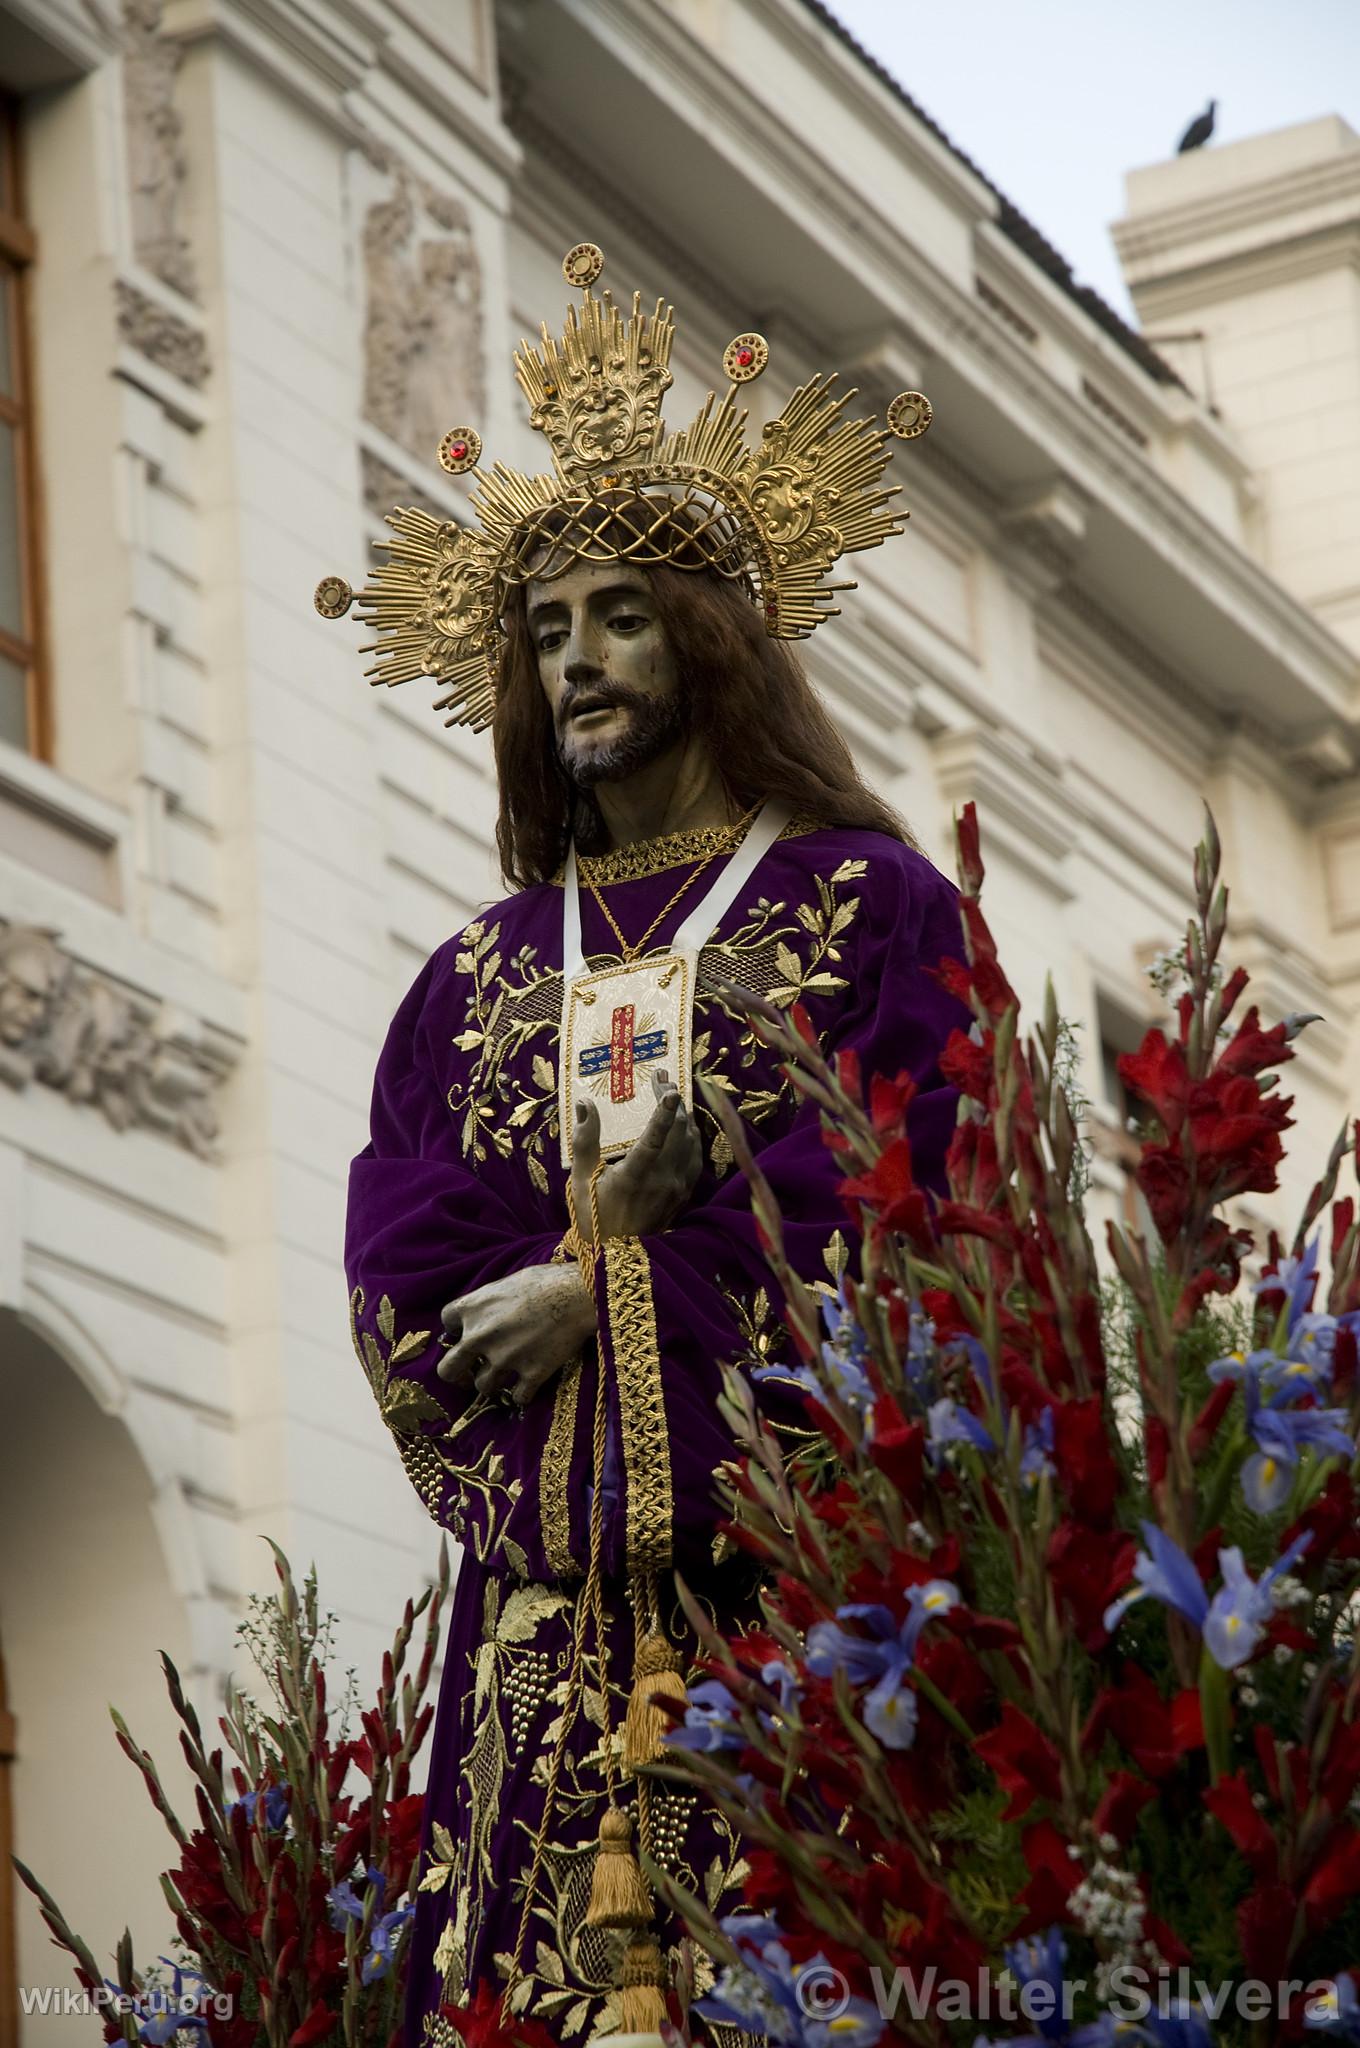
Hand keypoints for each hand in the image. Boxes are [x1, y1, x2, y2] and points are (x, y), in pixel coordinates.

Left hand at [437, 1263, 596, 1406]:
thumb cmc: (547, 1279)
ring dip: (494, 1381)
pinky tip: (530, 1383)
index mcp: (472, 1308)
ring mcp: (503, 1359)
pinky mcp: (530, 1375)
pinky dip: (523, 1393)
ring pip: (483, 1386)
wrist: (579, 1295)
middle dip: (458, 1373)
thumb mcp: (508, 1281)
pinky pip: (517, 1397)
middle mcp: (479, 1337)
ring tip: (508, 1374)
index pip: (447, 1322)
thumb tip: (490, 1310)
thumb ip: (490, 1301)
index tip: (469, 1330)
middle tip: (469, 1372)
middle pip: (448, 1370)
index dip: (457, 1328)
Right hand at [570, 1066, 703, 1243]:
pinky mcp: (684, 1194)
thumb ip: (586, 1140)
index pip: (655, 1138)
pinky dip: (691, 1137)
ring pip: (691, 1142)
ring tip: (673, 1096)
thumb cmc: (595, 1217)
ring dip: (684, 1116)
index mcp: (635, 1177)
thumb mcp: (582, 1180)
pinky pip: (695, 1158)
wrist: (619, 1256)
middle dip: (672, 1101)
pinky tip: (685, 1126)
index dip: (664, 1112)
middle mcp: (663, 1181)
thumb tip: (585, 1104)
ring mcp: (677, 1188)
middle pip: (678, 1132)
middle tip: (662, 1079)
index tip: (670, 1089)